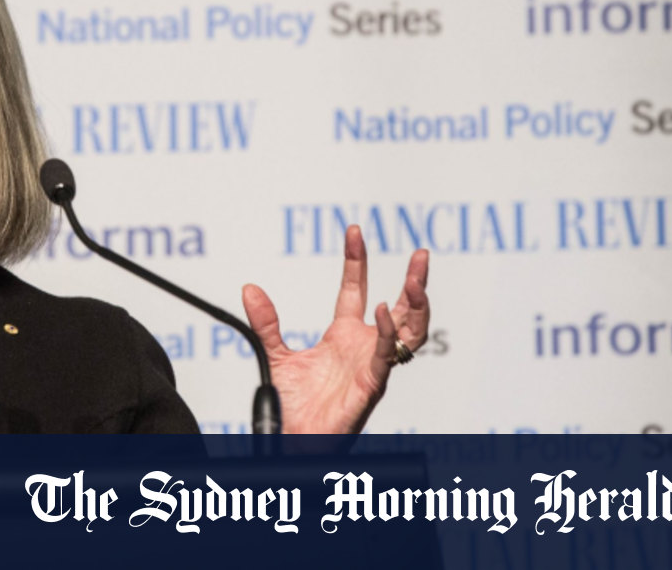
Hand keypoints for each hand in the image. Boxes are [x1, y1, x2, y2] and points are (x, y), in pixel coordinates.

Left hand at [242, 225, 429, 433]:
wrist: (294, 440)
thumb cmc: (293, 405)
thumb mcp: (275, 354)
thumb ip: (266, 322)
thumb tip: (249, 288)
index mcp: (344, 336)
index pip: (355, 289)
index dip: (356, 261)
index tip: (354, 231)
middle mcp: (364, 347)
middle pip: (401, 307)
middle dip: (414, 280)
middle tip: (422, 253)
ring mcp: (373, 364)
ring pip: (411, 331)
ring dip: (418, 305)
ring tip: (417, 279)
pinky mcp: (373, 383)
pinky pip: (389, 356)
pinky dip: (390, 333)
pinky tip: (386, 311)